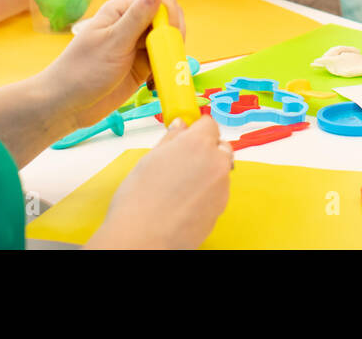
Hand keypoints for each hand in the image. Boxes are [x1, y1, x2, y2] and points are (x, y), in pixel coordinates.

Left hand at [40, 0, 184, 129]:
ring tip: (161, 68)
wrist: (66, 106)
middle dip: (173, 35)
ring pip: (168, 40)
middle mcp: (132, 25)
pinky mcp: (142, 66)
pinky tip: (157, 79)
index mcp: (121, 11)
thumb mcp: (113, 42)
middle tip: (164, 53)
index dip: (170, 14)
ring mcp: (138, 46)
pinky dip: (166, 67)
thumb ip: (137, 17)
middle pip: (168, 19)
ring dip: (171, 52)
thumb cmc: (82, 71)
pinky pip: (163, 60)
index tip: (168, 34)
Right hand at [96, 116, 231, 248]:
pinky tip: (185, 203)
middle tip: (183, 163)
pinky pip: (217, 192)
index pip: (209, 123)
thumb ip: (171, 139)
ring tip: (180, 188)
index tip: (188, 136)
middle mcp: (216, 161)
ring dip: (207, 173)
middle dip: (207, 150)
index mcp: (198, 143)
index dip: (197, 129)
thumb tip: (181, 126)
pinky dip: (207, 193)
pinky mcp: (222, 207)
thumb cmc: (139, 199)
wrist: (142, 237)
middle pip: (220, 146)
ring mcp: (222, 186)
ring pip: (220, 171)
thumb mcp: (150, 159)